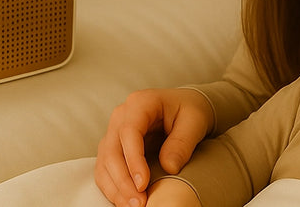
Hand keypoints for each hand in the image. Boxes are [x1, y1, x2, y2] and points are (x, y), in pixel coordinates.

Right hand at [94, 87, 213, 206]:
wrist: (185, 108)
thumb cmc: (189, 110)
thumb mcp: (194, 121)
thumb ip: (182, 142)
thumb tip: (169, 167)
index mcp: (140, 103)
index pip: (129, 132)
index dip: (133, 160)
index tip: (143, 184)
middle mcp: (121, 116)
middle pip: (111, 150)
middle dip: (123, 180)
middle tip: (140, 203)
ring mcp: (115, 132)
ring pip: (105, 162)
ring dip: (116, 188)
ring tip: (134, 206)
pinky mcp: (114, 147)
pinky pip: (106, 170)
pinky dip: (113, 188)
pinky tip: (126, 201)